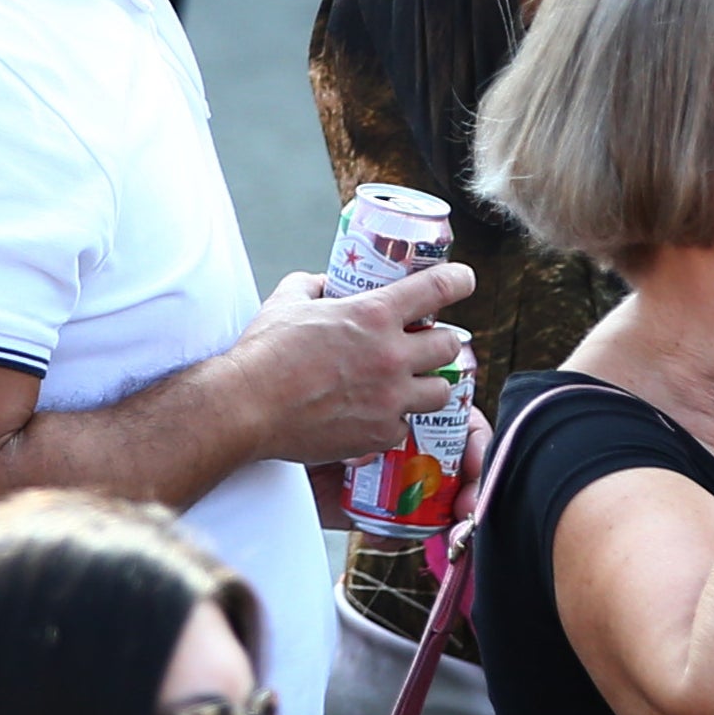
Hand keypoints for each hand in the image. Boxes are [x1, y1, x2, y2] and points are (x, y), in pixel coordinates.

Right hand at [227, 260, 474, 465]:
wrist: (249, 406)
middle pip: (450, 346)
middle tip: (425, 344)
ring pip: (440, 392)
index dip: (459, 281)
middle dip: (441, 342)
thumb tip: (326, 283)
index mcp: (374, 314)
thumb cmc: (266, 352)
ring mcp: (389, 398)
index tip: (464, 281)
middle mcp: (391, 355)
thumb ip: (315, 285)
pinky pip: (404, 427)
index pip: (437, 288)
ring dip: (429, 385)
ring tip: (410, 384)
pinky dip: (394, 421)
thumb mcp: (289, 299)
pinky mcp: (379, 434)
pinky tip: (375, 416)